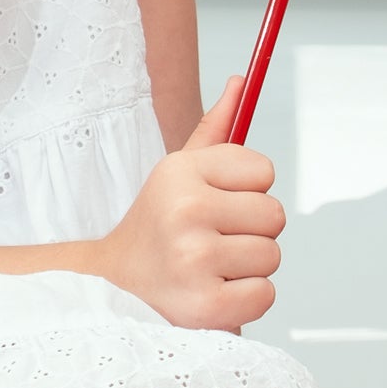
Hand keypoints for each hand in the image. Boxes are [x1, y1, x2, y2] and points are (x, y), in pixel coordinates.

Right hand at [103, 76, 283, 329]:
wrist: (111, 293)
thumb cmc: (157, 229)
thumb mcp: (176, 174)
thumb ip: (214, 129)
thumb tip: (241, 82)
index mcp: (181, 171)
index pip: (264, 170)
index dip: (247, 192)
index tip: (218, 205)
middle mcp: (186, 209)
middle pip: (275, 214)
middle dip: (252, 232)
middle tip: (212, 242)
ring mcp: (195, 258)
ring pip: (272, 256)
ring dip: (248, 269)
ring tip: (209, 269)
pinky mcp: (206, 306)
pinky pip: (265, 294)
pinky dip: (245, 301)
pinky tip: (211, 294)